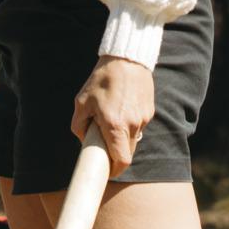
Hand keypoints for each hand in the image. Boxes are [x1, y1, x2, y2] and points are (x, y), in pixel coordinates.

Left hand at [69, 56, 153, 176]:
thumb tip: (83, 140)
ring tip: (112, 118)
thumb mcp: (82, 102)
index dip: (115, 170)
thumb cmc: (102, 80)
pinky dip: (130, 124)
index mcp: (115, 125)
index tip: (107, 170)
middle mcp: (132, 124)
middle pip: (128, 153)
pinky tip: (122, 108)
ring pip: (133, 139)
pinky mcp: (149, 111)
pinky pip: (139, 125)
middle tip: (104, 143)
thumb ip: (79, 125)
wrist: (127, 58)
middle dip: (116, 154)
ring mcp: (143, 118)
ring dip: (123, 137)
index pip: (122, 161)